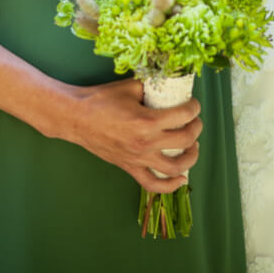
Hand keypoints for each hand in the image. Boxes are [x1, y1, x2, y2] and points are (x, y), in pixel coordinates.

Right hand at [65, 78, 202, 193]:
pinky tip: (181, 179)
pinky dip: (170, 186)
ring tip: (193, 146)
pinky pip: (153, 185)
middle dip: (196, 128)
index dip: (194, 108)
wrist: (77, 118)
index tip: (194, 104)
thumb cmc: (102, 99)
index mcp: (147, 121)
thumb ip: (151, 88)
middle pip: (185, 140)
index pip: (183, 116)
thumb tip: (167, 86)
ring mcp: (138, 159)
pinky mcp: (129, 168)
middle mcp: (145, 143)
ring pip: (175, 168)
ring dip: (191, 157)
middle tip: (195, 120)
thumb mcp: (130, 87)